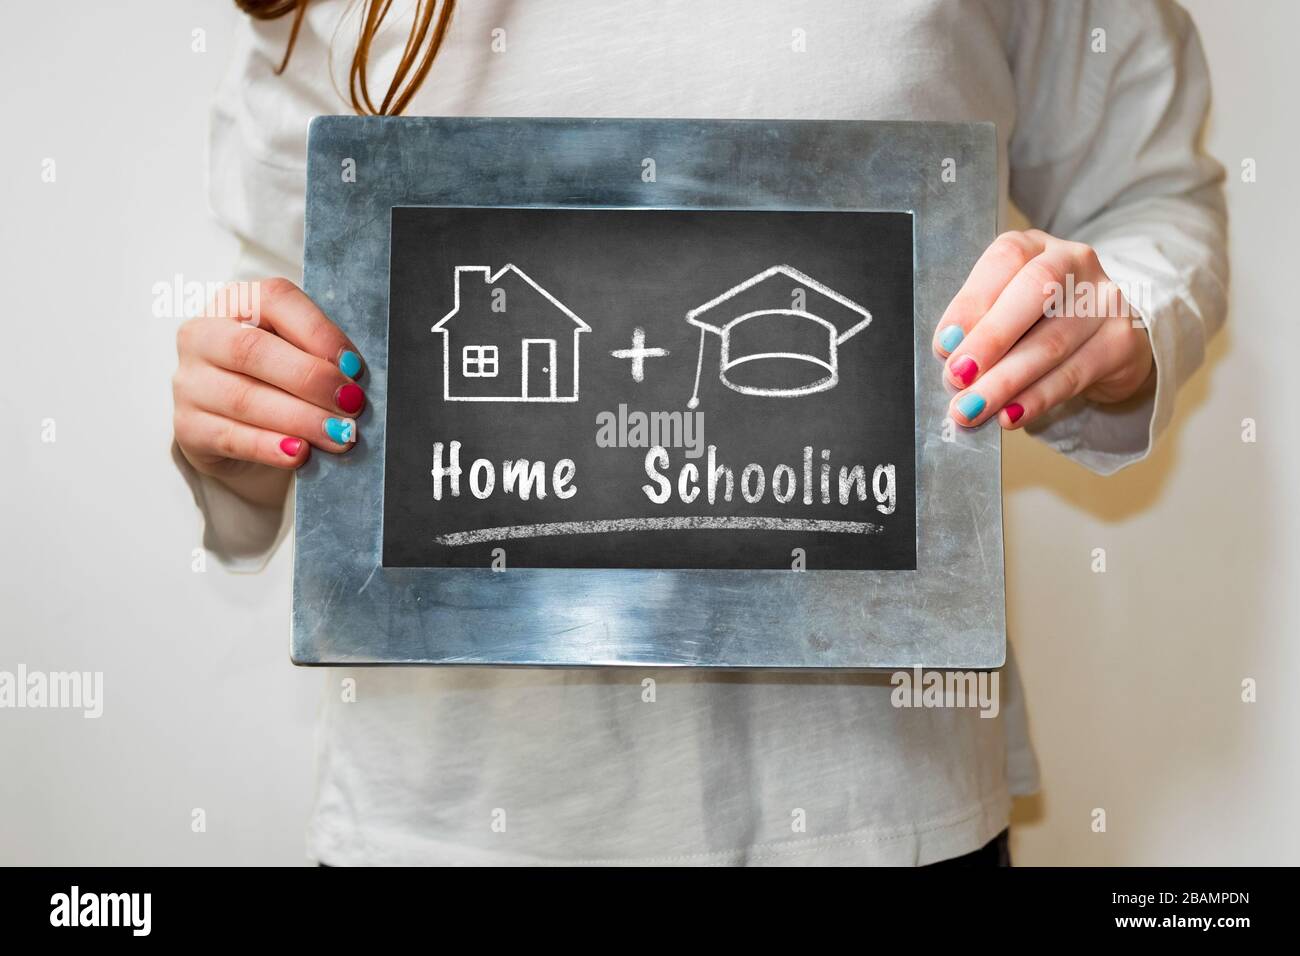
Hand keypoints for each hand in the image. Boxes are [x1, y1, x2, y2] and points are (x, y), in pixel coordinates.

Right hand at [173, 278, 365, 498]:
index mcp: (236, 301)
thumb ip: (321, 353)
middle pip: (253, 350)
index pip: (276, 300)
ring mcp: (190, 381)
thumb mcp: (298, 351)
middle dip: (310, 379)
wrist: (239, 424)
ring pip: (244, 398)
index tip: (355, 367)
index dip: (319, 333)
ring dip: (300, 419)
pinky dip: (269, 447)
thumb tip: (353, 377)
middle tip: (351, 403)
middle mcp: (203, 335)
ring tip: (339, 435)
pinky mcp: (188, 426)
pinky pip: (230, 437)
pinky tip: (299, 454)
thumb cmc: (278, 378)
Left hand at [933, 229, 1153, 428]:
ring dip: (1004, 382)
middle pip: (1034, 293)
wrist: (1104, 342)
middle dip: (990, 339)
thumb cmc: (1039, 322)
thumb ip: (979, 324)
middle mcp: (1075, 262)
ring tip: (971, 408)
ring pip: (1050, 343)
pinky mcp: (1120, 342)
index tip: (944, 344)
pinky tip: (1009, 416)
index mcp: (1036, 247)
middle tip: (957, 376)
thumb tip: (950, 355)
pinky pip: (1072, 376)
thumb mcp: (1006, 308)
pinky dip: (1035, 399)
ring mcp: (1104, 301)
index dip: (972, 301)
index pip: (1006, 259)